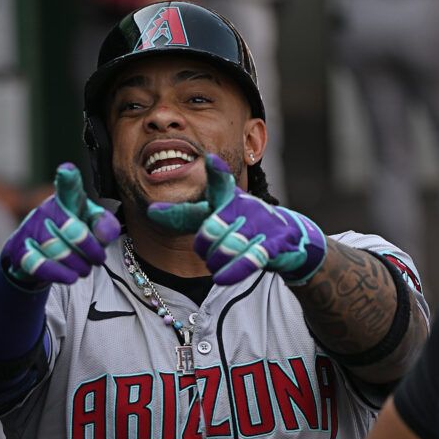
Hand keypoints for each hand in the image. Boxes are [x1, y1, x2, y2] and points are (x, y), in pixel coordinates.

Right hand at [2, 163, 120, 284]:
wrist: (37, 257)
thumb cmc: (73, 235)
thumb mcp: (93, 227)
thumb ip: (105, 226)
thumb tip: (105, 234)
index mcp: (68, 200)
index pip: (69, 187)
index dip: (69, 179)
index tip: (67, 171)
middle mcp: (47, 210)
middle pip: (75, 232)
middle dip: (92, 251)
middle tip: (98, 259)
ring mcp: (31, 229)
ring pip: (60, 251)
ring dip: (79, 266)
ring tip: (84, 269)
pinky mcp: (20, 251)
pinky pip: (40, 264)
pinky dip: (59, 273)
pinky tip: (70, 277)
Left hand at [148, 154, 325, 284]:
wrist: (288, 240)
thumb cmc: (241, 224)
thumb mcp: (214, 215)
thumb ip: (184, 215)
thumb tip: (151, 211)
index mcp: (229, 196)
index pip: (220, 182)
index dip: (217, 172)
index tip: (211, 160)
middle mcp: (245, 206)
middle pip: (210, 231)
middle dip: (204, 246)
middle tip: (208, 250)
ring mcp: (261, 225)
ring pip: (226, 247)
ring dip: (216, 260)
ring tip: (217, 263)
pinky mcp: (274, 245)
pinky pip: (249, 259)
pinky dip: (233, 270)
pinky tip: (220, 278)